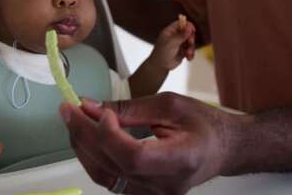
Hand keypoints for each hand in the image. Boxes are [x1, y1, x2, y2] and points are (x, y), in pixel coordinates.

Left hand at [60, 94, 243, 194]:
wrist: (222, 148)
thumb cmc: (204, 124)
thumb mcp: (170, 105)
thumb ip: (129, 109)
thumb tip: (91, 106)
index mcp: (181, 160)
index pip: (134, 157)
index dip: (109, 135)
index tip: (98, 111)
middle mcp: (166, 185)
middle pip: (113, 165)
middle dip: (84, 134)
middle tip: (69, 109)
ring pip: (105, 176)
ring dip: (83, 146)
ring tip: (74, 120)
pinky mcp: (144, 194)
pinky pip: (110, 179)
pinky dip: (94, 157)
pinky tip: (88, 138)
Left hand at [150, 19, 195, 70]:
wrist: (160, 66)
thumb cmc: (162, 53)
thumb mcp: (171, 43)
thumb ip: (181, 35)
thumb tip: (189, 27)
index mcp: (170, 31)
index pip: (181, 23)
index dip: (188, 25)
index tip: (193, 30)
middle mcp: (175, 36)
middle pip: (188, 32)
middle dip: (191, 38)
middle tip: (190, 42)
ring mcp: (179, 44)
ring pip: (190, 42)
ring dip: (191, 48)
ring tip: (188, 53)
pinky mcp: (182, 51)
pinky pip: (190, 50)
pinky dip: (191, 54)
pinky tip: (188, 58)